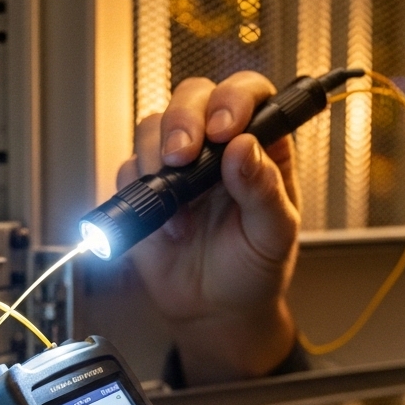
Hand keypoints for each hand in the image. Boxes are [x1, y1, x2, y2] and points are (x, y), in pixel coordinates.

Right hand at [120, 72, 301, 384]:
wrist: (216, 310)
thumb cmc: (254, 268)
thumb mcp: (275, 234)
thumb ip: (264, 191)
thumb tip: (244, 147)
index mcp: (261, 145)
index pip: (250, 94)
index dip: (235, 99)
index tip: (226, 129)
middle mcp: (217, 145)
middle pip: (194, 97)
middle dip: (184, 119)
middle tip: (185, 156)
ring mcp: (179, 164)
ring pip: (155, 124)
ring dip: (158, 153)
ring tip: (178, 199)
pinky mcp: (145, 187)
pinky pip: (129, 168)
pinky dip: (141, 190)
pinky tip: (169, 225)